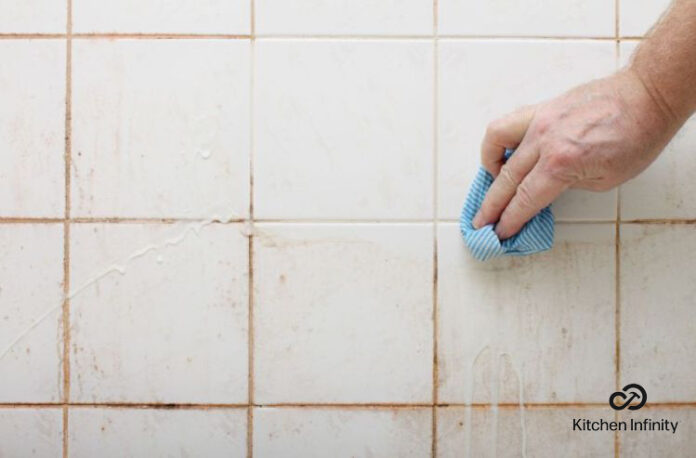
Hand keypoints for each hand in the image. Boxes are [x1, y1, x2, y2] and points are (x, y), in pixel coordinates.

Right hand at [472, 69, 680, 238]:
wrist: (647, 97)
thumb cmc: (637, 136)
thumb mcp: (606, 178)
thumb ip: (568, 185)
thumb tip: (546, 189)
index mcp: (562, 163)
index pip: (525, 199)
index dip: (510, 220)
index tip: (499, 232)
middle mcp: (544, 140)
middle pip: (506, 180)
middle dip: (492, 206)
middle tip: (483, 221)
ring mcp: (539, 120)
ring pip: (495, 145)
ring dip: (488, 168)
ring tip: (493, 182)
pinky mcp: (541, 109)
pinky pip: (507, 125)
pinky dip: (497, 141)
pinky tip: (504, 153)